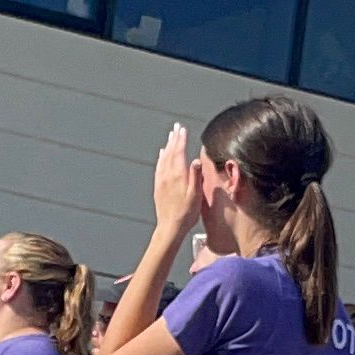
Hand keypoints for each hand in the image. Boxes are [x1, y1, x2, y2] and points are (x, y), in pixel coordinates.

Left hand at [150, 125, 198, 241]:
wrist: (170, 227)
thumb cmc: (186, 214)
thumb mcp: (196, 195)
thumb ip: (196, 176)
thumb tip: (195, 160)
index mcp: (178, 176)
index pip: (179, 152)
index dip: (181, 140)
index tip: (183, 130)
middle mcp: (168, 176)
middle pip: (171, 152)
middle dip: (174, 138)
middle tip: (176, 127)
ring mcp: (161, 181)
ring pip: (164, 158)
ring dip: (168, 145)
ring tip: (171, 136)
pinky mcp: (158, 187)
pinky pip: (159, 167)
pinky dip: (161, 157)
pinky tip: (162, 154)